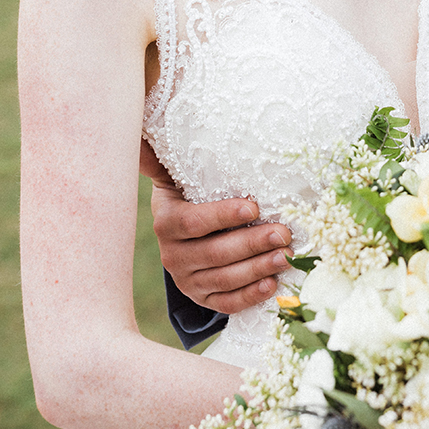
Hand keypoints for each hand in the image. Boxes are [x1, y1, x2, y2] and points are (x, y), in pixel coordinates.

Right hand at [139, 138, 293, 313]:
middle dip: (252, 243)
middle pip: (215, 253)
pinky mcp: (203, 298)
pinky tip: (272, 285)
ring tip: (286, 256)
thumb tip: (141, 126)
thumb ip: (162, 157)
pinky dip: (250, 296)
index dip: (223, 215)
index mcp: (167, 223)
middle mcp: (173, 255)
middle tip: (284, 233)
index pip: (193, 222)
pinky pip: (226, 302)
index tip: (254, 206)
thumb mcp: (175, 175)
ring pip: (224, 279)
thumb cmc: (190, 194)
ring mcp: (188, 281)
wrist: (184, 232)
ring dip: (258, 269)